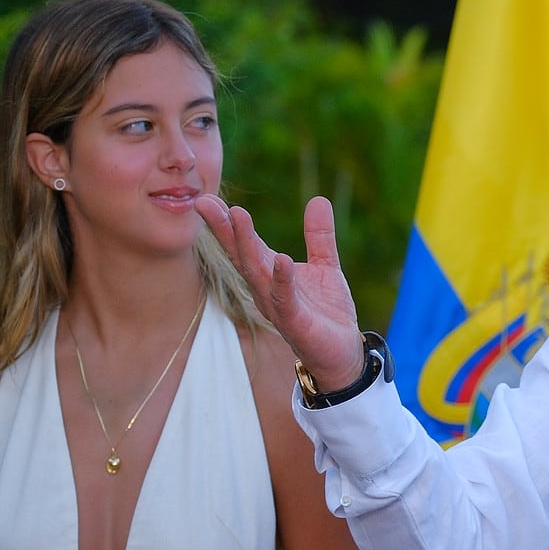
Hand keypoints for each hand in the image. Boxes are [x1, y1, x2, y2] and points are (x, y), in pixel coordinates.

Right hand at [197, 195, 365, 386]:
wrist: (342, 351)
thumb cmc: (326, 312)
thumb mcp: (325, 266)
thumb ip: (319, 236)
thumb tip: (318, 199)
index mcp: (270, 275)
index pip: (246, 246)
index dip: (229, 223)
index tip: (209, 197)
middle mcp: (266, 290)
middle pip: (241, 256)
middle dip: (224, 229)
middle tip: (206, 203)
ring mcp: (278, 306)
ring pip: (256, 273)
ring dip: (246, 245)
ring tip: (238, 216)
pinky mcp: (296, 322)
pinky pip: (285, 299)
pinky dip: (282, 279)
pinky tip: (281, 259)